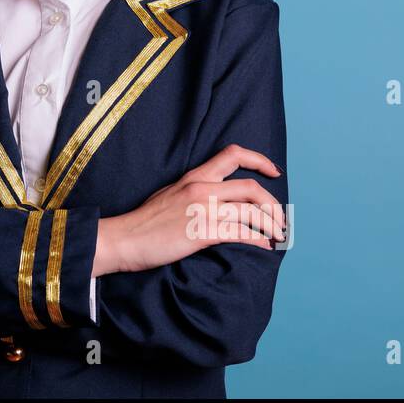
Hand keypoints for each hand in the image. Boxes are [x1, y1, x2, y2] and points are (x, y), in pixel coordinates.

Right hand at [94, 143, 285, 276]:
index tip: (275, 172)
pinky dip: (258, 241)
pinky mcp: (201, 232)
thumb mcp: (169, 195)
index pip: (232, 154)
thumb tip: (215, 201)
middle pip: (252, 187)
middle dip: (273, 205)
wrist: (123, 238)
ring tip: (276, 237)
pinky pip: (241, 233)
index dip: (260, 160)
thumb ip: (193, 192)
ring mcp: (202, 210)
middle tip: (280, 220)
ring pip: (251, 211)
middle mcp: (201, 188)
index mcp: (194, 177)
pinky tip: (263, 248)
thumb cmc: (144, 222)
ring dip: (270, 225)